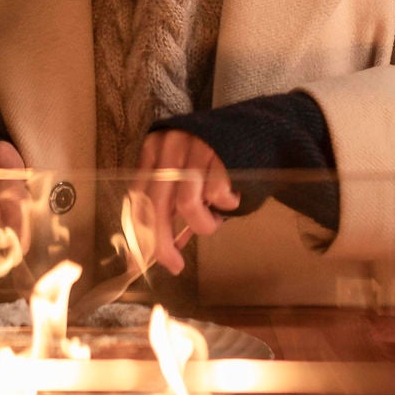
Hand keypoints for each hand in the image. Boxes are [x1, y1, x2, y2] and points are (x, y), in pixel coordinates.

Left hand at [133, 128, 238, 275]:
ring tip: (215, 218)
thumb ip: (173, 205)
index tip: (140, 261)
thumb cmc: (216, 158)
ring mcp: (194, 147)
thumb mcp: (186, 174)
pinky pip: (216, 195)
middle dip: (162, 243)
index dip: (137, 233)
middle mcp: (170, 146)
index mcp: (155, 149)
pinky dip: (225, 205)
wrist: (257, 128)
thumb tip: (163, 247)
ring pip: (187, 204)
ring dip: (203, 224)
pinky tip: (231, 197)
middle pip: (155, 204)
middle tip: (174, 265)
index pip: (137, 197)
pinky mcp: (220, 152)